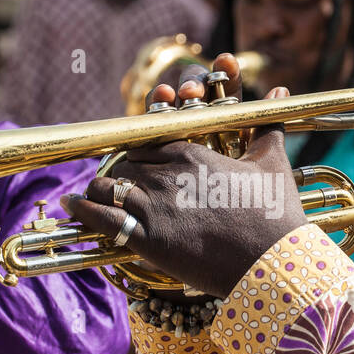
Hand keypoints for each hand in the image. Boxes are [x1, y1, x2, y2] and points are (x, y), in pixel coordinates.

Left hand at [62, 54, 307, 298]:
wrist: (271, 262)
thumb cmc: (276, 214)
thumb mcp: (272, 164)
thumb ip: (267, 127)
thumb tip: (281, 90)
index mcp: (191, 152)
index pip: (146, 140)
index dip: (137, 151)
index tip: (134, 160)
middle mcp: (167, 173)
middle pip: (123, 162)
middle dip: (118, 172)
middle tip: (115, 182)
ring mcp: (153, 204)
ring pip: (106, 184)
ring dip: (98, 189)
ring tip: (91, 195)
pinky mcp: (146, 236)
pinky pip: (99, 215)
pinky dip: (82, 208)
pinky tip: (72, 205)